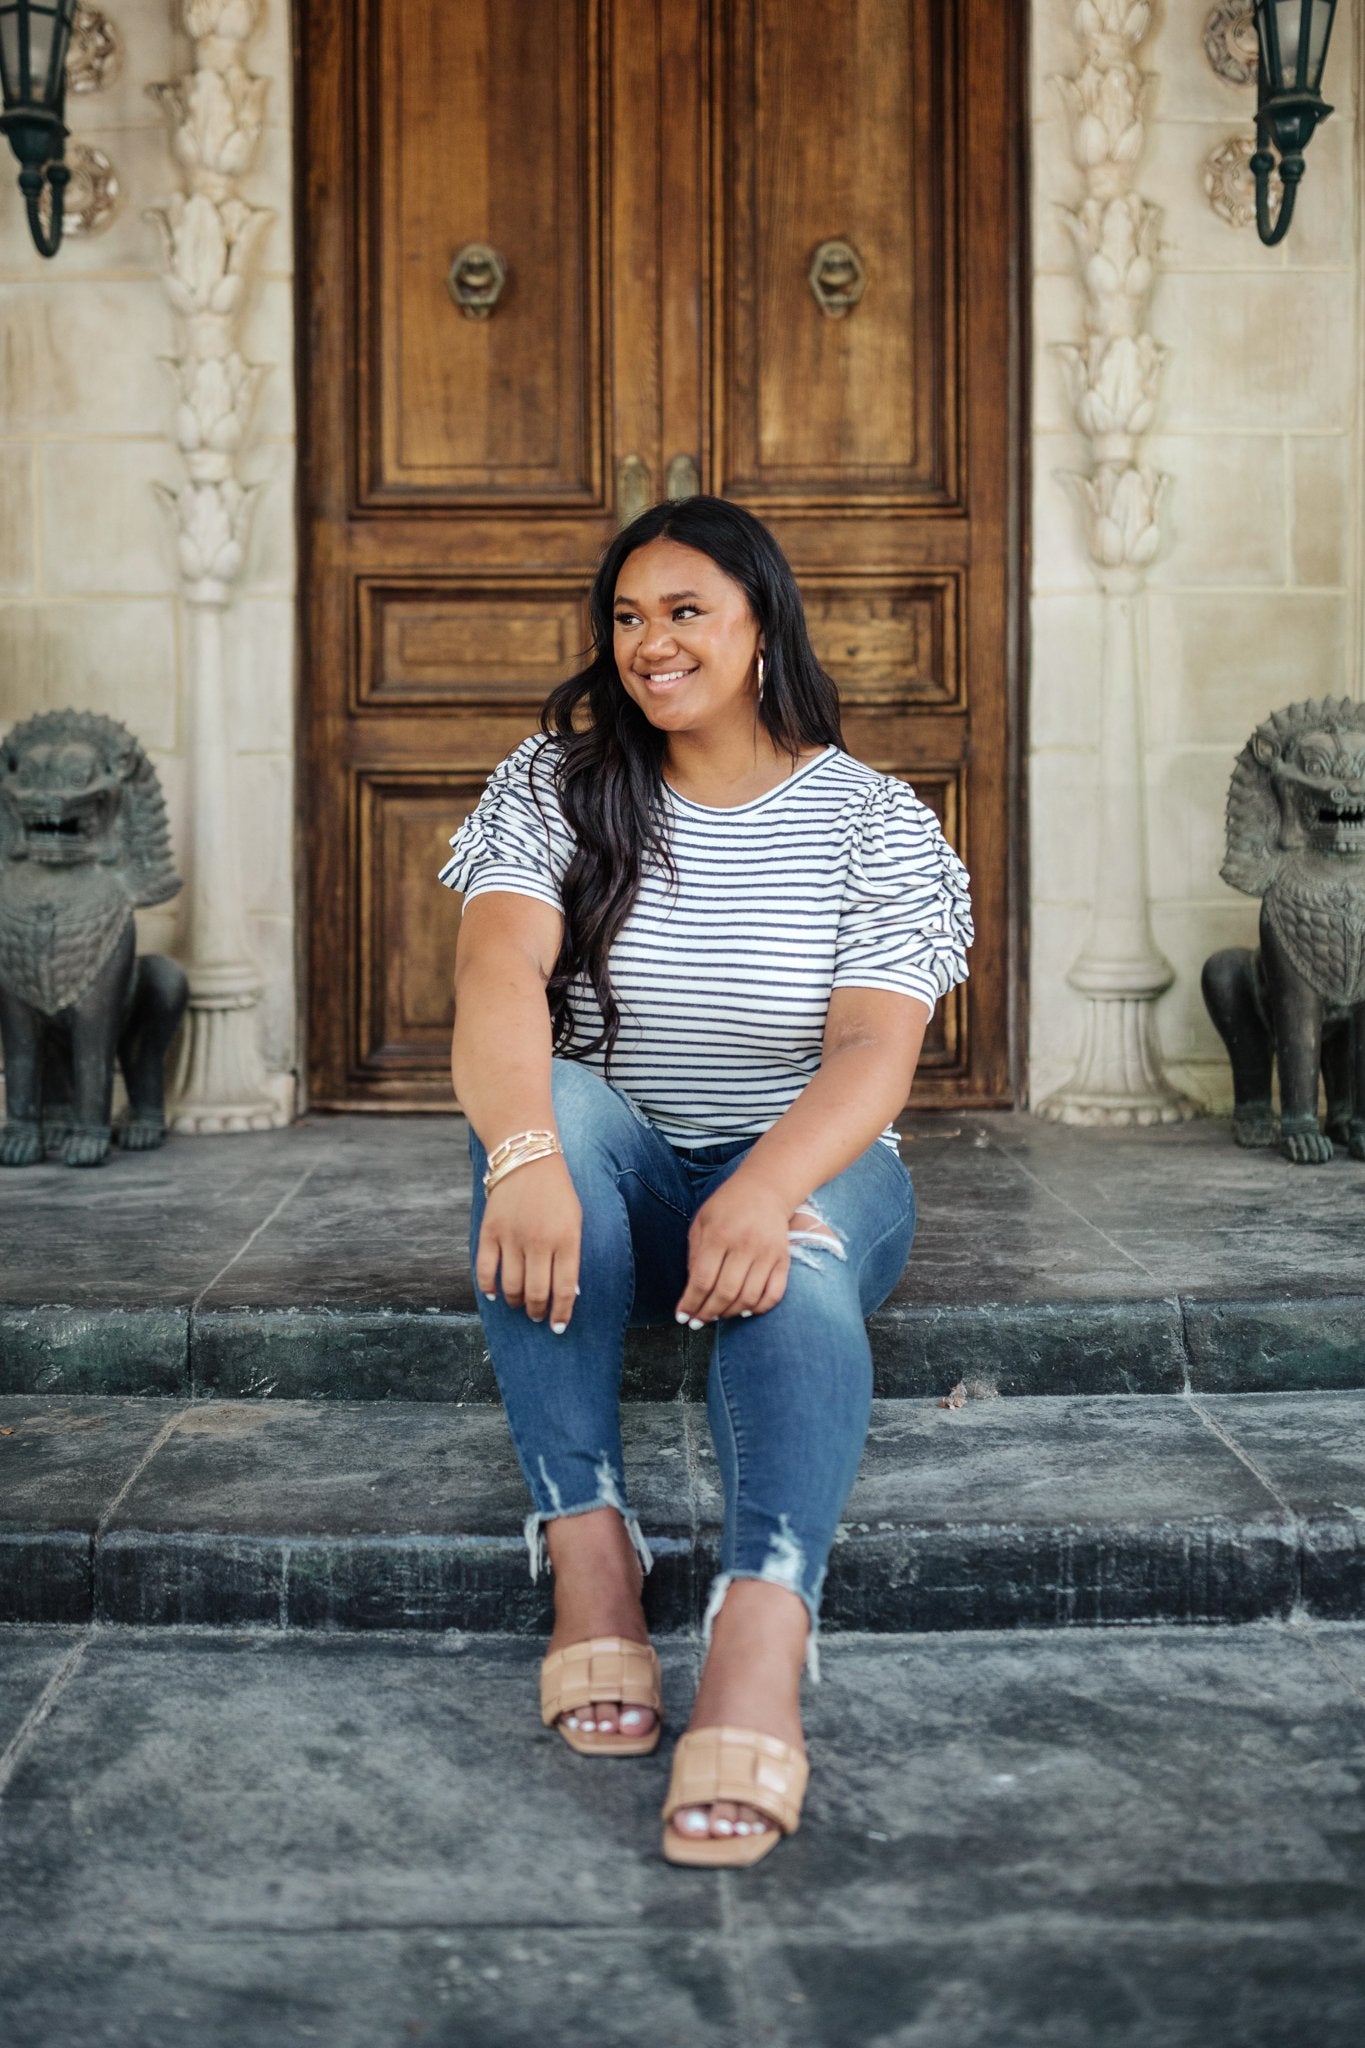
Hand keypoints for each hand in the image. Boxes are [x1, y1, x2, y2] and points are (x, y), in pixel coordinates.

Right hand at [476, 1154, 581, 1329]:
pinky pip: (486, 1270)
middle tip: (537, 1315)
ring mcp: (512, 1236)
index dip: (561, 1313)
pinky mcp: (490, 1231)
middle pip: (536, 1292)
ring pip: (511, 1286)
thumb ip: (570, 1255)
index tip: (558, 1327)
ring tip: (520, 1303)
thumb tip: (565, 1293)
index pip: (565, 1289)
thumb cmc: (557, 1193)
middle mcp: (539, 1241)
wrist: (527, 1157)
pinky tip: (494, 1294)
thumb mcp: (575, 1220)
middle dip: (537, 1311)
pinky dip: (488, 1288)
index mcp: (567, 1239)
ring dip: (516, 1302)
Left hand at [675, 1174, 793, 1324]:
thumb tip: (692, 1291)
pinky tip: (745, 1310)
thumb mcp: (701, 1222)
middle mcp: (744, 1245)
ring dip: (730, 1314)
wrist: (765, 1189)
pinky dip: (759, 1309)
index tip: (682, 1316)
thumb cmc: (727, 1207)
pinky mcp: (783, 1260)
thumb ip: (695, 1255)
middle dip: (708, 1313)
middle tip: (698, 1322)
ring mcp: (766, 1253)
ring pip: (748, 1298)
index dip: (690, 1303)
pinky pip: (773, 1295)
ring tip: (718, 1315)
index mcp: (719, 1235)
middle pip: (725, 1292)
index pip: (702, 1279)